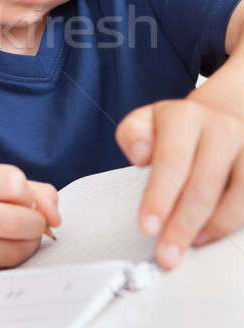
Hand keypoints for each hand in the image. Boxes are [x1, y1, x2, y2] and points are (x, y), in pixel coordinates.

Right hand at [0, 164, 60, 276]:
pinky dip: (11, 262)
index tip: (25, 200)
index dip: (29, 194)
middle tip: (35, 225)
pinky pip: (1, 270)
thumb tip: (55, 217)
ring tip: (20, 239)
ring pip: (13, 251)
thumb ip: (33, 190)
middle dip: (37, 224)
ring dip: (28, 246)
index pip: (14, 182)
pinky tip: (0, 252)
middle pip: (16, 220)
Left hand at [116, 98, 243, 269]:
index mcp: (184, 116)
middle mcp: (221, 128)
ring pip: (237, 196)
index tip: (147, 226)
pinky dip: (232, 223)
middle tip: (166, 255)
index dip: (159, 197)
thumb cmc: (178, 126)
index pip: (171, 160)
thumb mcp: (146, 121)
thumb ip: (133, 135)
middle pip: (203, 184)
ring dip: (212, 227)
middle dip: (181, 226)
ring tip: (190, 244)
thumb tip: (140, 156)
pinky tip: (212, 233)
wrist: (223, 111)